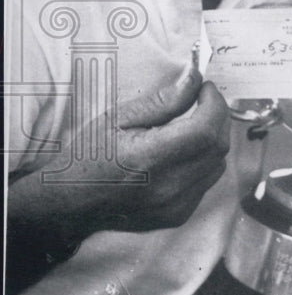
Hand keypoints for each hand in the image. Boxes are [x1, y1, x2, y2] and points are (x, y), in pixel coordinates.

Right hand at [47, 66, 231, 234]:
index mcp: (150, 158)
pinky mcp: (178, 215)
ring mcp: (176, 205)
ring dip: (212, 140)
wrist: (71, 201)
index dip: (213, 104)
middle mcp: (168, 186)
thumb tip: (194, 80)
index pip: (205, 129)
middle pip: (218, 146)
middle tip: (202, 101)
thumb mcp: (120, 117)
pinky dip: (203, 162)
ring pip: (217, 165)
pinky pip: (206, 182)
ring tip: (192, 125)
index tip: (205, 88)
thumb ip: (164, 100)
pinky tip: (182, 153)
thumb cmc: (89, 155)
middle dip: (217, 117)